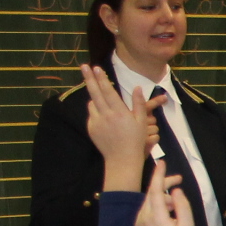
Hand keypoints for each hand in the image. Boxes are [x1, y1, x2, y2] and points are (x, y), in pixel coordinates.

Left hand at [82, 65, 163, 189]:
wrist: (122, 159)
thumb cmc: (136, 140)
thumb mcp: (141, 122)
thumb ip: (138, 103)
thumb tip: (138, 88)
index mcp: (120, 112)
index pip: (108, 91)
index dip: (102, 78)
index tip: (96, 68)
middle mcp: (106, 115)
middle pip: (95, 92)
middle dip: (89, 78)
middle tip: (84, 66)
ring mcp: (97, 122)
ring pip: (92, 103)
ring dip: (94, 97)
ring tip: (98, 94)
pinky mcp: (91, 128)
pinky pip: (92, 115)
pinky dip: (95, 111)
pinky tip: (103, 115)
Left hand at [134, 164, 197, 225]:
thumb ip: (182, 205)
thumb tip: (176, 190)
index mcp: (156, 217)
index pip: (155, 189)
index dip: (159, 175)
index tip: (162, 162)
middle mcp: (143, 218)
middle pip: (151, 193)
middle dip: (164, 184)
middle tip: (179, 180)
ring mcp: (138, 223)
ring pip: (149, 202)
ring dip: (162, 198)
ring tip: (177, 205)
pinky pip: (146, 211)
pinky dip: (157, 207)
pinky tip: (168, 214)